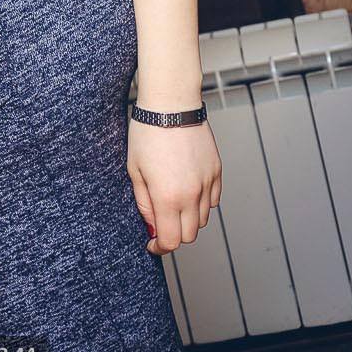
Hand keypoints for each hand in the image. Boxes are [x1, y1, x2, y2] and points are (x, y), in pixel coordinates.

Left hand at [127, 117, 221, 255]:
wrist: (171, 104)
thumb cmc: (147, 133)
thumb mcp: (135, 170)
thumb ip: (144, 204)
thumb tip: (152, 229)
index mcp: (168, 197)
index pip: (170, 241)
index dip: (159, 248)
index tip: (151, 244)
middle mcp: (192, 195)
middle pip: (188, 235)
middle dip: (173, 234)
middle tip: (160, 221)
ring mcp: (207, 183)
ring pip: (202, 219)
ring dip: (187, 218)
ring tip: (172, 200)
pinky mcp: (217, 172)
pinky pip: (213, 200)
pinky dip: (201, 203)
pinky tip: (187, 188)